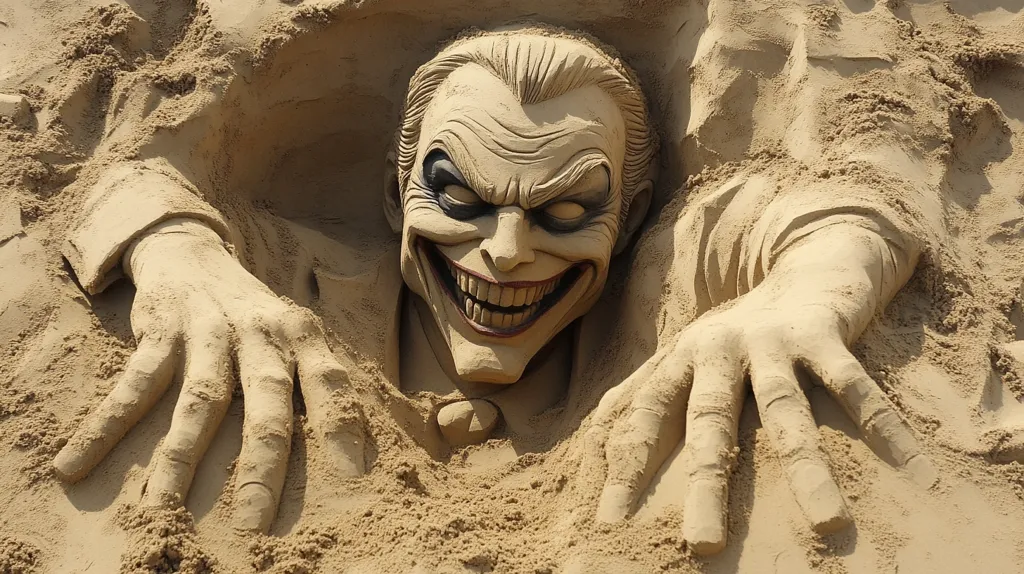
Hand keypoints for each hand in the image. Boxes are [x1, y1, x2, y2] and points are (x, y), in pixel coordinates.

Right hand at [53, 219, 367, 531]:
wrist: (194, 253)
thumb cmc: (254, 317)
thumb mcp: (294, 338)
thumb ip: (318, 383)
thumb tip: (357, 450)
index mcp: (302, 339)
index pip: (330, 386)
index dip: (341, 428)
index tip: (351, 477)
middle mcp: (261, 335)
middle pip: (266, 406)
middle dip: (262, 467)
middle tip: (254, 524)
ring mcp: (210, 332)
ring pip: (200, 403)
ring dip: (180, 460)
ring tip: (162, 512)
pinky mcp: (162, 330)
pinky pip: (134, 384)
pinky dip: (104, 425)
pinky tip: (74, 464)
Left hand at [587, 230, 934, 554]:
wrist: (801, 267)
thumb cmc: (737, 332)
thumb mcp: (683, 356)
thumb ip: (641, 392)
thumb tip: (597, 439)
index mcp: (680, 361)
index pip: (645, 419)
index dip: (625, 469)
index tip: (609, 523)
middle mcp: (719, 349)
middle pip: (710, 424)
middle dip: (706, 485)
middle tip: (701, 544)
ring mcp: (772, 342)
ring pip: (787, 412)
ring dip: (808, 468)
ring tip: (829, 523)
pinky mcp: (822, 335)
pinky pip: (855, 387)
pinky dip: (884, 427)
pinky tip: (913, 470)